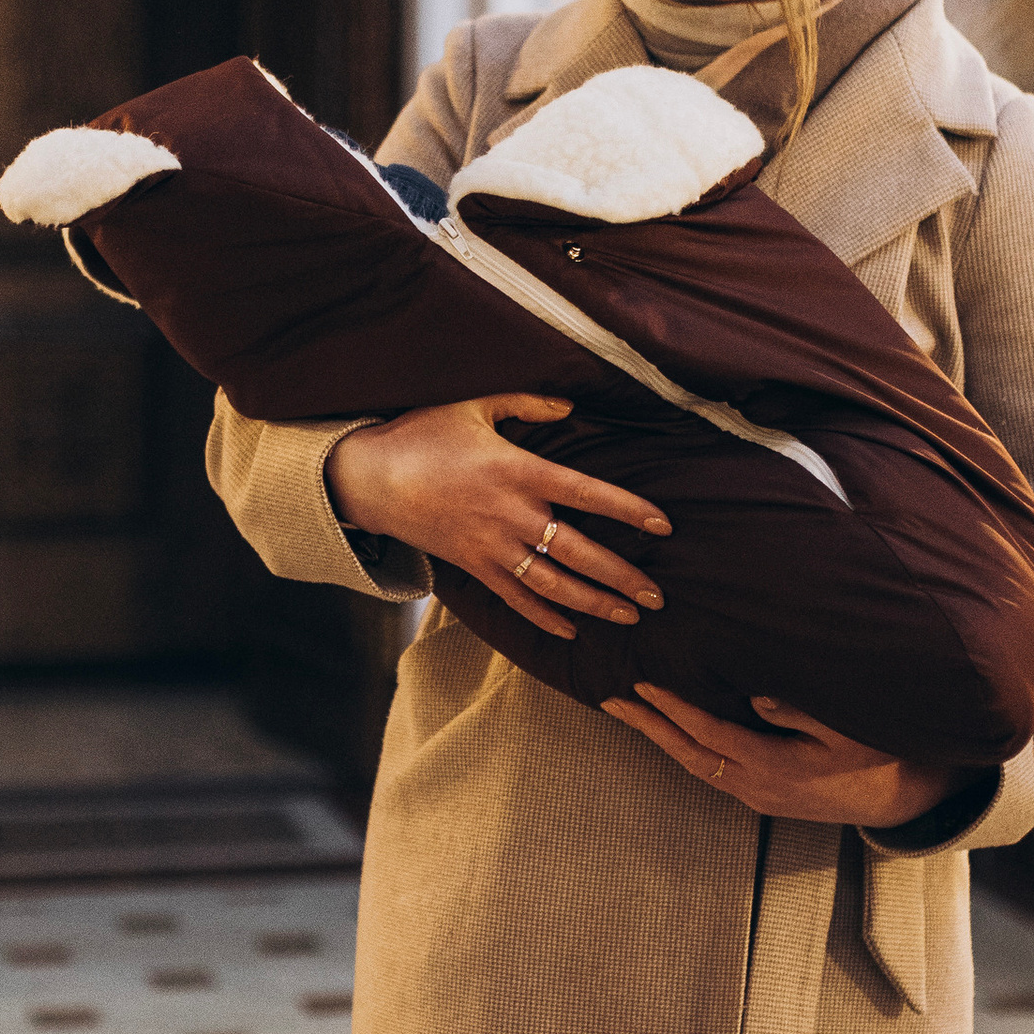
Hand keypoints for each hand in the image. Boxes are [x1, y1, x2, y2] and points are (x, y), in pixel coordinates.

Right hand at [326, 393, 668, 642]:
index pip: (588, 494)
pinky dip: (544, 618)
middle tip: (658, 596)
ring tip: (629, 616)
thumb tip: (570, 404)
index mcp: (519, 471)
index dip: (629, 510)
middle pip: (579, 553)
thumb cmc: (421, 435)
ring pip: (553, 585)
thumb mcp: (474, 405)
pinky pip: (515, 599)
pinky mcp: (473, 567)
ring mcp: (492, 546)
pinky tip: (571, 631)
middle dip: (622, 577)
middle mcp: (512, 515)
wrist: (370, 479)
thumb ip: (527, 402)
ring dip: (594, 604)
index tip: (663, 526)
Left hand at [602, 680, 960, 826]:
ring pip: (693, 765)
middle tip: (610, 699)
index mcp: (773, 767)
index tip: (641, 683)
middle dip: (647, 726)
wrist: (896, 798)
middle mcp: (755, 786)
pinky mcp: (758, 796)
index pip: (708, 733)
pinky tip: (669, 729)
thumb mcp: (850, 730)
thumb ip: (803, 712)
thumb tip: (757, 699)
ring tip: (628, 711)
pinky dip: (683, 746)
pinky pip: (709, 769)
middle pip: (687, 754)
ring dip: (659, 737)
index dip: (672, 708)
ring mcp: (754, 795)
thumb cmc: (876, 754)